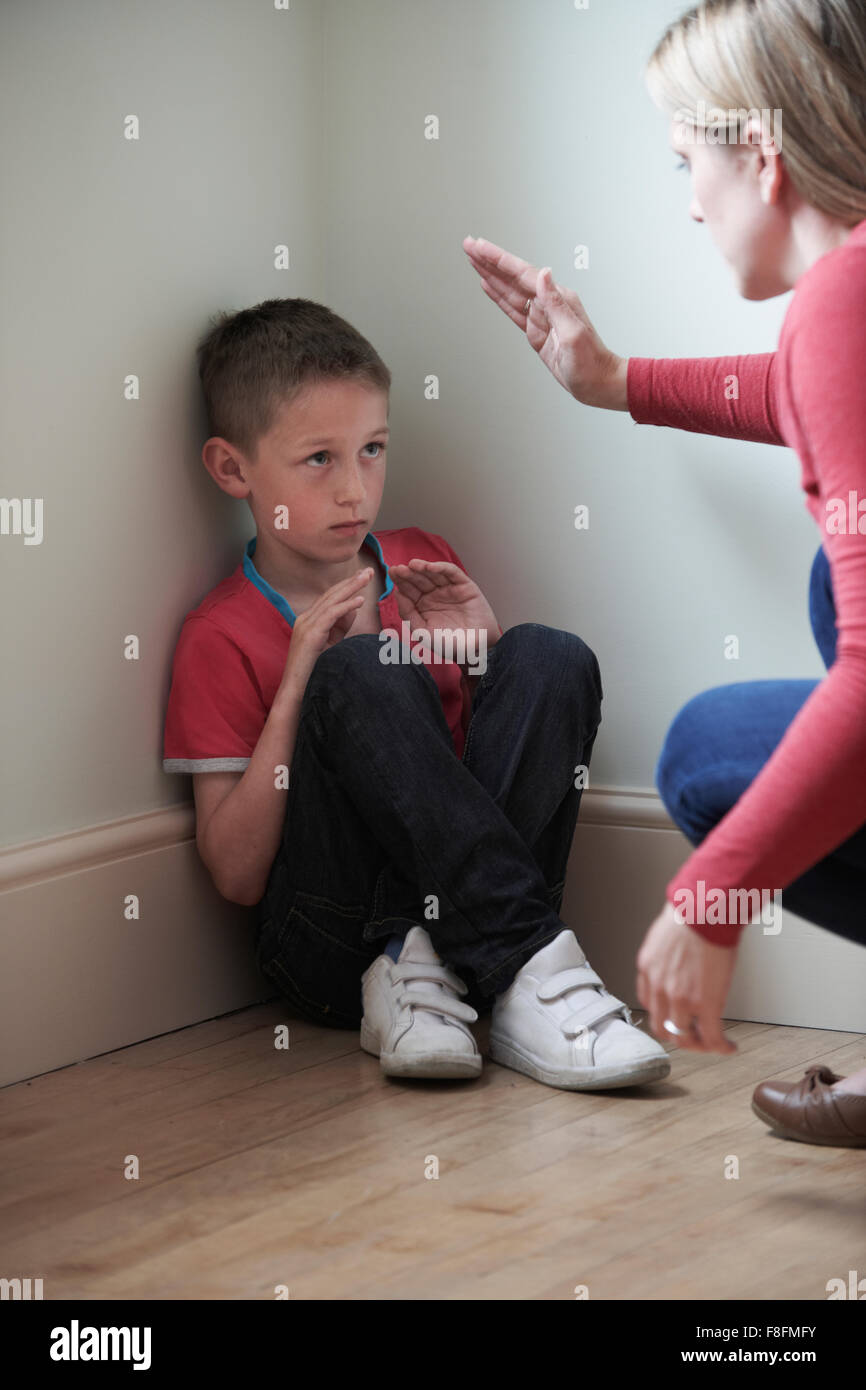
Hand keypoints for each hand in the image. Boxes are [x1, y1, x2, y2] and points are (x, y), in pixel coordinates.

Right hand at [280, 567, 373, 690]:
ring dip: (351, 587)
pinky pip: (331, 615)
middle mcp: (305, 618)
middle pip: (330, 594)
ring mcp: (305, 625)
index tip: (363, 576)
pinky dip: (346, 606)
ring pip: (331, 600)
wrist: (297, 691)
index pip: (329, 597)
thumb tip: (354, 608)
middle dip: (350, 581)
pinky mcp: (310, 635)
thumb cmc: (315, 671)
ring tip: (366, 578)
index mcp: (309, 620)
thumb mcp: (331, 644)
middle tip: (368, 570)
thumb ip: (340, 626)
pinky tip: (360, 600)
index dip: (346, 586)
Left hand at [388, 558, 498, 646]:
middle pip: (419, 580)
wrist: (476, 650)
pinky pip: (452, 573)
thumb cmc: (449, 644)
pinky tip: (430, 567)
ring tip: (412, 564)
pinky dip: (442, 568)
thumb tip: (396, 593)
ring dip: (423, 567)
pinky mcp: (464, 585)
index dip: (400, 581)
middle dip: (409, 573)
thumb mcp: (423, 632)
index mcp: (422, 605)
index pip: (408, 590)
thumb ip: (408, 614)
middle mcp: (434, 595)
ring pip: (433, 574)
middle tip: (398, 568)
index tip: (392, 573)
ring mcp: (449, 589)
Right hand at [462, 235, 626, 409]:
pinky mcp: (535, 330)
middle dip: (489, 260)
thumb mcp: (573, 333)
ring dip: (490, 274)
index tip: (480, 246)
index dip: (499, 259)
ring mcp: (540, 316)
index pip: (522, 273)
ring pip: (509, 290)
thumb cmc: (591, 362)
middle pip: (512, 276)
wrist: (597, 382)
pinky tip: (488, 285)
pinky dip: (498, 296)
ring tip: (473, 259)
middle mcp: (548, 303)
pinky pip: (512, 308)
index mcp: (557, 299)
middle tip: (469, 244)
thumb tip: (544, 274)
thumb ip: (556, 304)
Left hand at [636, 900, 738, 1053]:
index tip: (677, 1016)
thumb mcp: (664, 936)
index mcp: (648, 970)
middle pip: (663, 1028)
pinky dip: (720, 1047)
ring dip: (699, 1045)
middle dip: (680, 1036)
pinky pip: (711, 1037)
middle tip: (695, 1037)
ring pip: (685, 1038)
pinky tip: (729, 1047)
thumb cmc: (691, 915)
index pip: (650, 1005)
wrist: (704, 912)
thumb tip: (679, 960)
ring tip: (713, 1044)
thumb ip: (666, 956)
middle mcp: (659, 988)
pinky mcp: (705, 1004)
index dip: (665, 1015)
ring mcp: (680, 999)